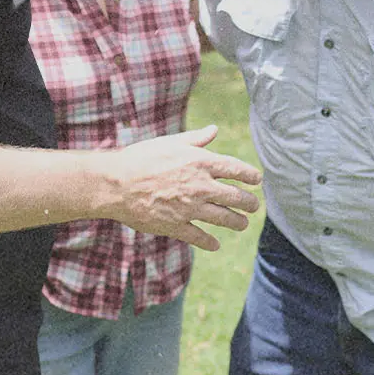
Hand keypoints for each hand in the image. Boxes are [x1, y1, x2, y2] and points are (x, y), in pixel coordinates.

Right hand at [102, 125, 261, 250]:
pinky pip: (199, 237)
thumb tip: (214, 130)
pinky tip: (215, 244)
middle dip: (249, 202)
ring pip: (223, 218)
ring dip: (237, 222)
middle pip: (235, 197)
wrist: (117, 183)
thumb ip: (196, 139)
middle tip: (254, 205)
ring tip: (242, 224)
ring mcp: (189, 208)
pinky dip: (209, 242)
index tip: (257, 180)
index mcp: (200, 162)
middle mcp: (200, 186)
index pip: (236, 170)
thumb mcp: (171, 142)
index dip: (250, 176)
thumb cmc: (142, 157)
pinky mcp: (175, 226)